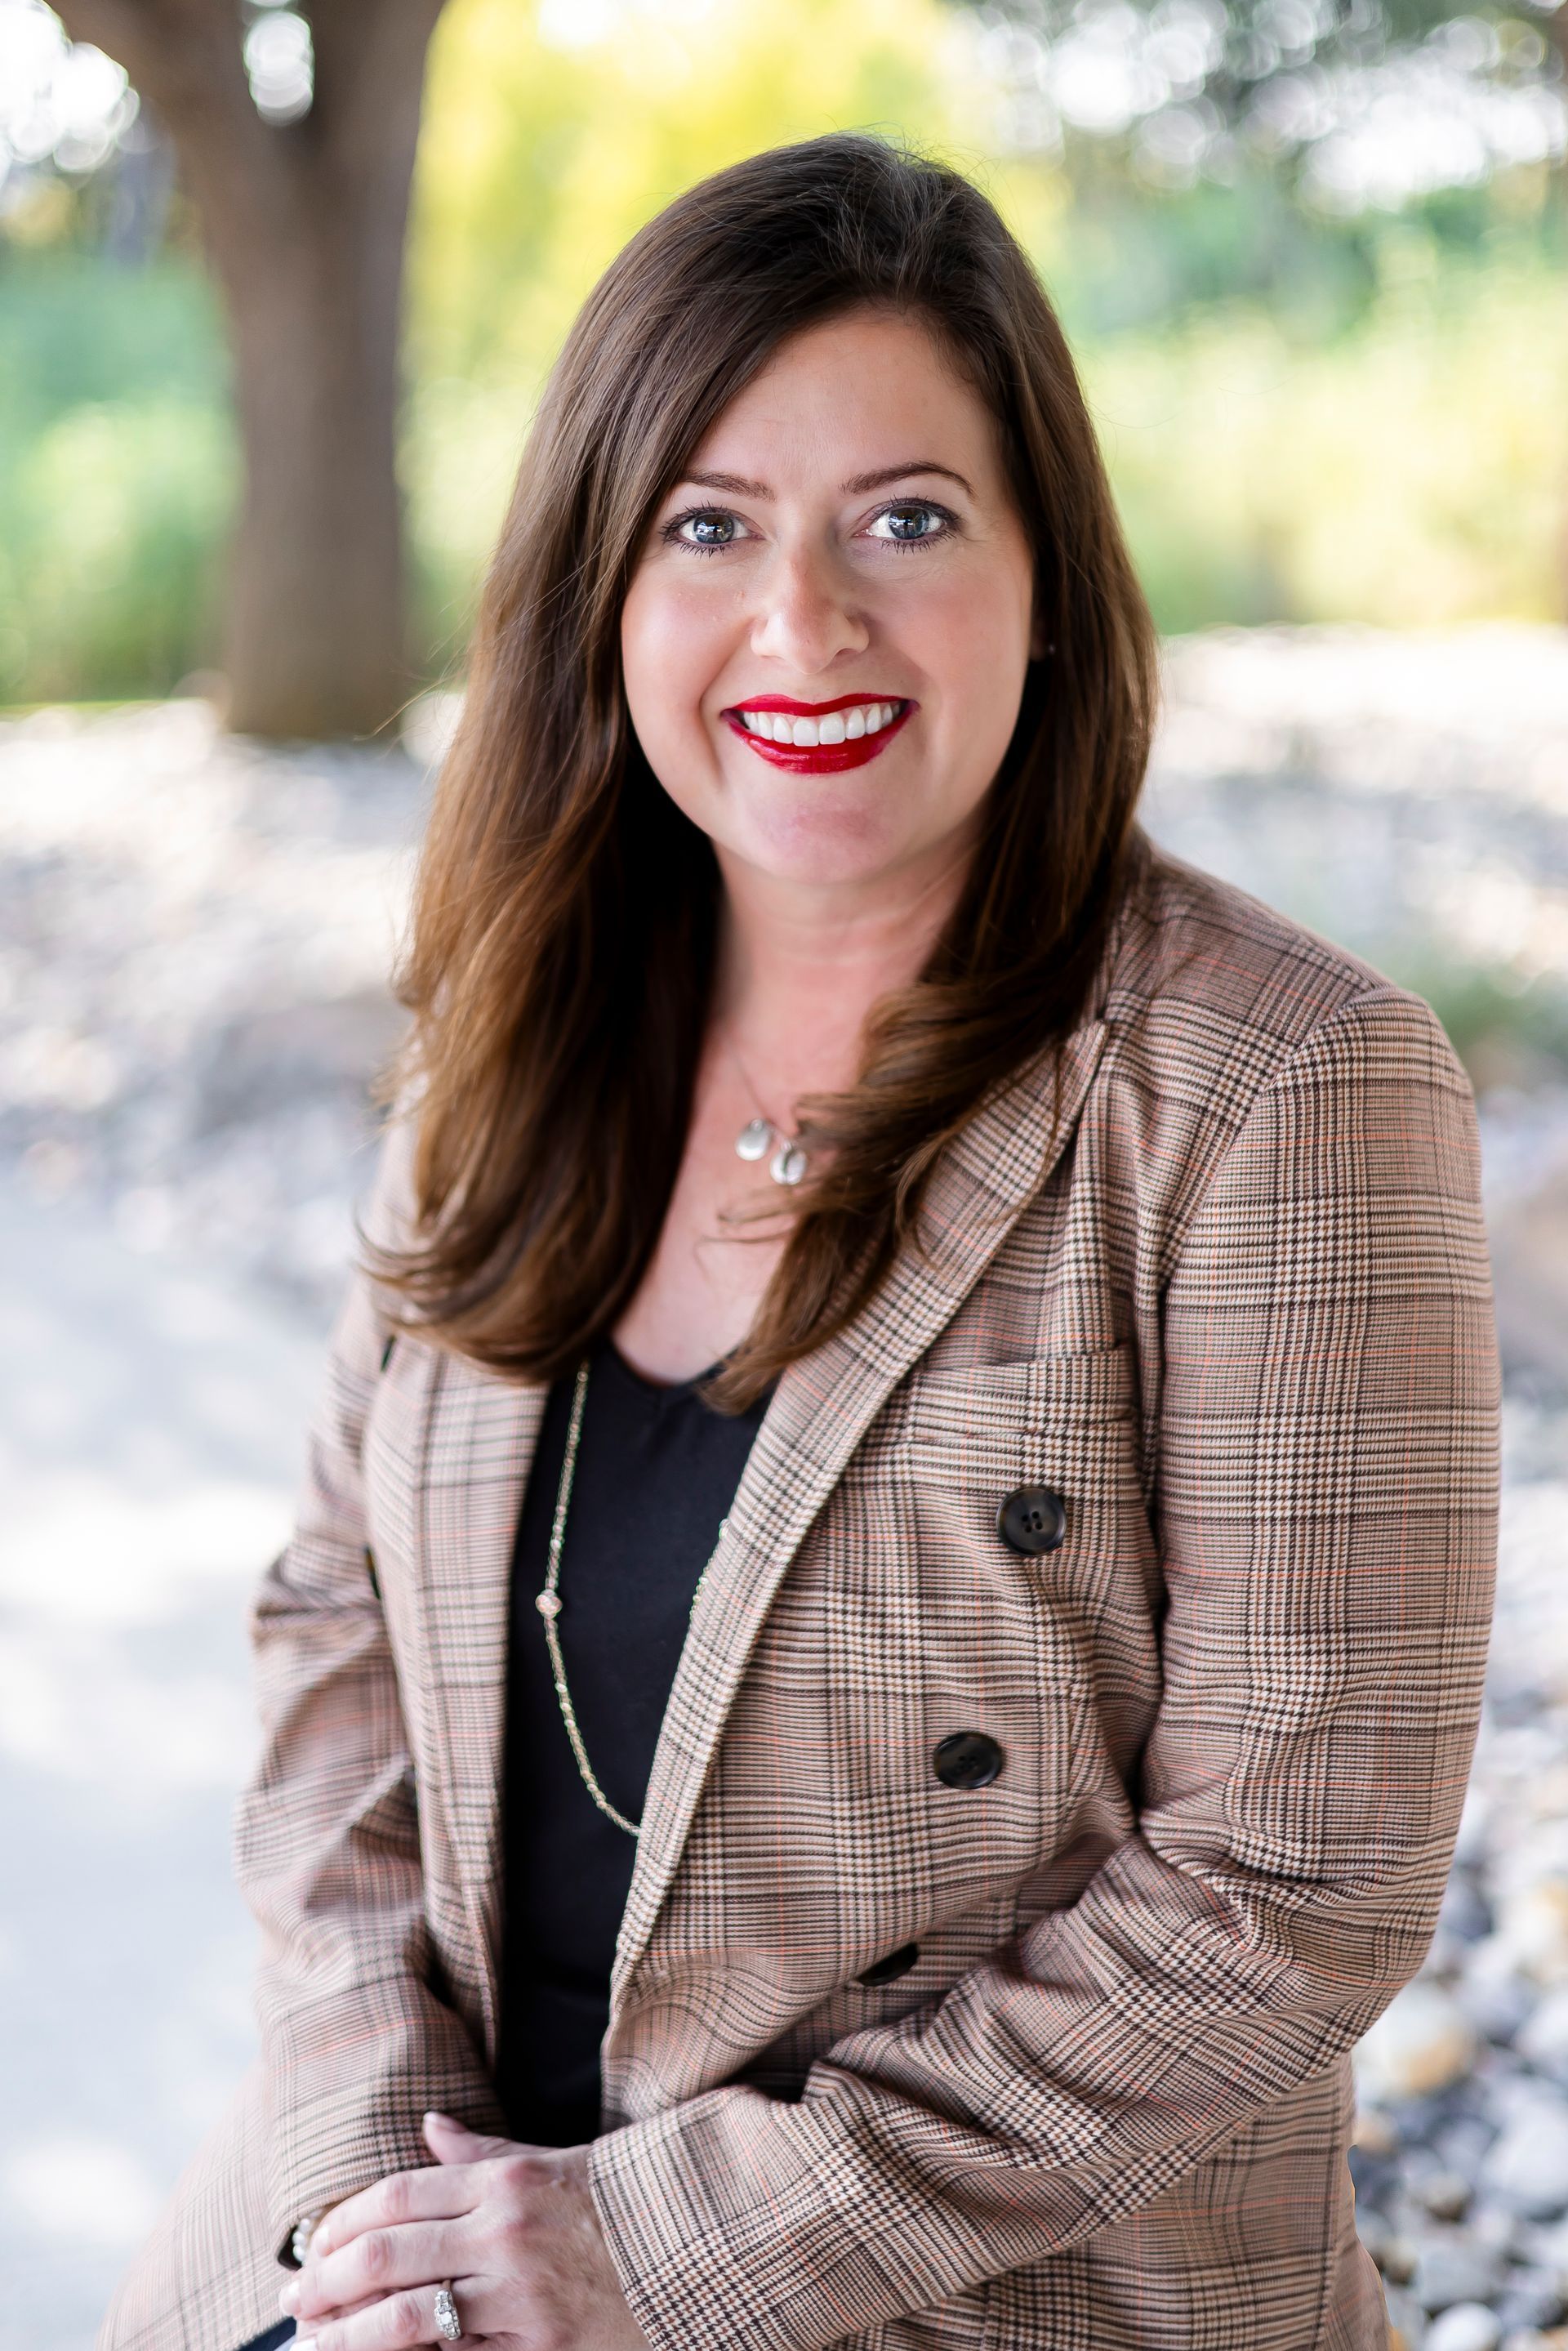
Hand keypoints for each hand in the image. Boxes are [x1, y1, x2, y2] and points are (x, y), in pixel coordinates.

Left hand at [281, 2113, 652, 2350]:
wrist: (702, 2244)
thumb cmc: (620, 2202)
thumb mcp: (553, 2161)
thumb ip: (482, 2152)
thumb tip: (428, 2126)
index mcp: (505, 2179)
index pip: (396, 2196)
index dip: (341, 2223)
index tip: (310, 2248)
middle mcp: (505, 2232)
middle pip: (386, 2255)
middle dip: (326, 2284)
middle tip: (292, 2305)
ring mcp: (523, 2296)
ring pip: (407, 2319)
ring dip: (348, 2337)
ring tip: (316, 2346)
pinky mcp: (543, 2349)